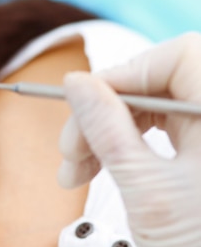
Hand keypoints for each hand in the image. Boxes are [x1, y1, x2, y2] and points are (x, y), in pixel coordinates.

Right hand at [57, 32, 200, 246]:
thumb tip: (76, 83)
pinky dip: (125, 147)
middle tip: (71, 154)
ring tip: (77, 172)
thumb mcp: (143, 189)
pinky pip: (161, 133)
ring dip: (108, 133)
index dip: (123, 74)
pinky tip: (101, 169)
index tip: (81, 102)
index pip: (174, 57)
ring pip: (154, 108)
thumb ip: (107, 129)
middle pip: (158, 83)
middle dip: (106, 113)